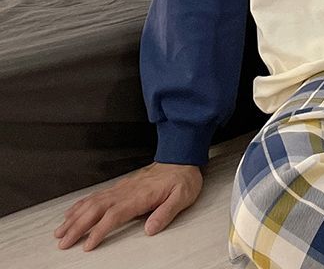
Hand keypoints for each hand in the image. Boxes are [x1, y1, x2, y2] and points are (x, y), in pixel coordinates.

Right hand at [53, 161, 202, 251]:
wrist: (182, 158)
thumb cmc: (183, 179)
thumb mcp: (182, 196)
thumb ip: (166, 213)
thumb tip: (150, 229)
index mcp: (141, 196)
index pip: (114, 214)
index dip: (99, 230)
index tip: (87, 245)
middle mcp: (127, 191)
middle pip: (97, 209)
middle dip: (77, 226)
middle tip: (63, 242)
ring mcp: (123, 187)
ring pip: (93, 202)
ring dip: (75, 216)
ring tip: (60, 231)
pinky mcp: (122, 186)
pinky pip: (97, 195)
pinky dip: (82, 204)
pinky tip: (73, 211)